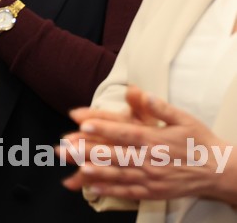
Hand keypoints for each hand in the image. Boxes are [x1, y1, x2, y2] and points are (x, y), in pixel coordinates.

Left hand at [60, 86, 236, 204]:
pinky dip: (110, 190)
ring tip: (74, 168)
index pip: (124, 132)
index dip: (102, 128)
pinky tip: (92, 188)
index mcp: (154, 138)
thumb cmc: (199, 141)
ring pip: (118, 174)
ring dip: (94, 171)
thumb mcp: (183, 118)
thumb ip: (160, 107)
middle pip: (114, 154)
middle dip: (87, 150)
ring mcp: (151, 178)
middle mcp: (150, 159)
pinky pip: (128, 191)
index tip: (82, 123)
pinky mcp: (153, 192)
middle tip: (64, 147)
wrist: (220, 171)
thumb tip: (142, 93)